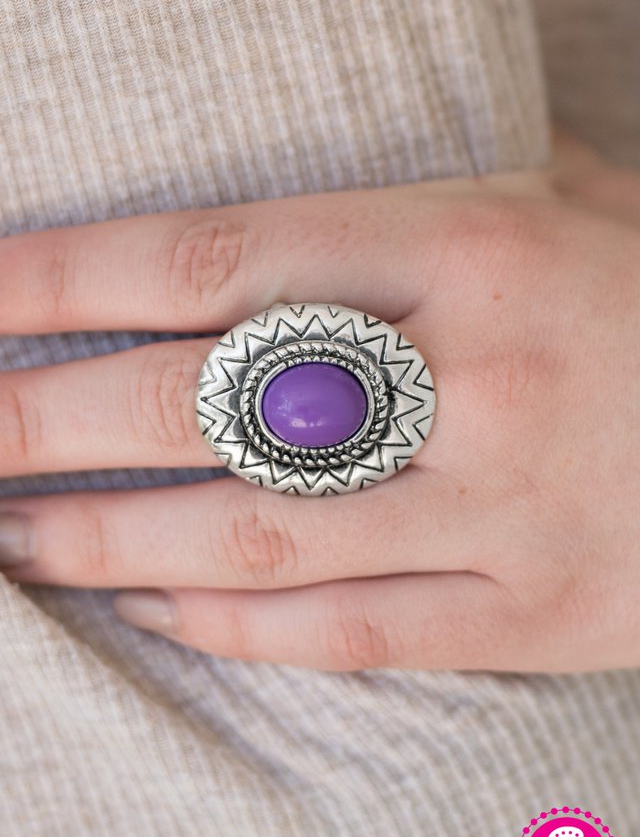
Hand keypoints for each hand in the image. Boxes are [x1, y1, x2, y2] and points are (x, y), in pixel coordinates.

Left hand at [1, 138, 638, 672]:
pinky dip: (231, 626)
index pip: (216, 259)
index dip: (69, 277)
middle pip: (206, 409)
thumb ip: (421, 216)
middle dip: (47, 422)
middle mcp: (478, 385)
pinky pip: (347, 632)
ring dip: (111, 543)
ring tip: (15, 536)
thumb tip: (264, 237)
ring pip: (259, 541)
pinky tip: (153, 605)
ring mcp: (504, 515)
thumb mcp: (566, 204)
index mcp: (478, 251)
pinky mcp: (534, 618)